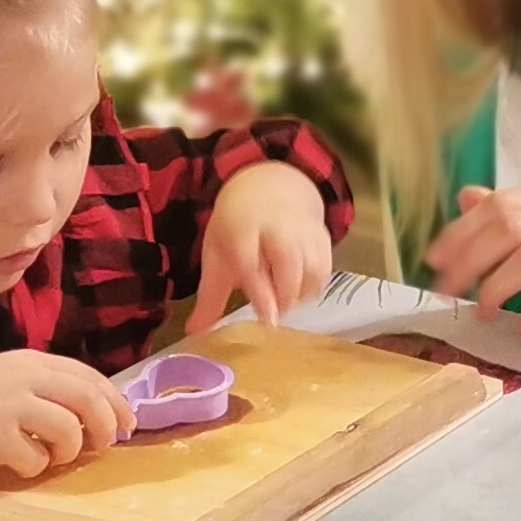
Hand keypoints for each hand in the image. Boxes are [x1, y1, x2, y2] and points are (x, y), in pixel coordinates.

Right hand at [0, 352, 128, 483]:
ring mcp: (10, 405)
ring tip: (53, 457)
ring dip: (69, 451)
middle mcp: (25, 377)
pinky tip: (20, 464)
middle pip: (88, 400)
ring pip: (68, 430)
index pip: (89, 377)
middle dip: (105, 427)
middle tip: (103, 447)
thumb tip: (97, 414)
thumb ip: (47, 386)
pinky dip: (35, 468)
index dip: (115, 402)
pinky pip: (35, 459)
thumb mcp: (9, 377)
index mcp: (33, 361)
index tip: (128, 424)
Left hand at [189, 160, 336, 334]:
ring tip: (284, 304)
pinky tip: (299, 294)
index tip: (267, 319)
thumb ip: (210, 295)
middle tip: (274, 316)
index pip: (252, 262)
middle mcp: (278, 226)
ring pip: (312, 269)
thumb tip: (196, 333)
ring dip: (301, 295)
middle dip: (284, 296)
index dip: (261, 292)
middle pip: (289, 265)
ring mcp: (304, 230)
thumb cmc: (238, 226)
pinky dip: (314, 288)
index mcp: (242, 227)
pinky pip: (325, 269)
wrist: (270, 187)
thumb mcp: (217, 253)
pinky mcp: (322, 236)